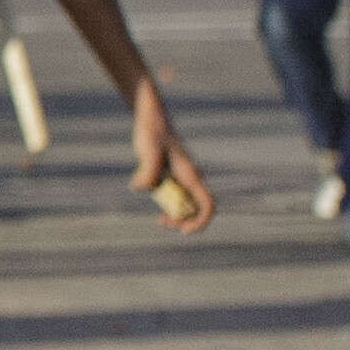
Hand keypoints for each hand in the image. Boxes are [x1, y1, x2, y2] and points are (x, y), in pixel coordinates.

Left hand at [132, 83, 213, 232]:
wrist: (150, 119)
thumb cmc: (152, 133)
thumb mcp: (149, 152)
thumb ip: (147, 172)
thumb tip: (142, 189)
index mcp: (191, 175)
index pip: (207, 204)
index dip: (200, 221)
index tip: (184, 230)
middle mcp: (190, 179)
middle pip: (196, 209)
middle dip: (183, 221)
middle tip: (163, 222)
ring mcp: (181, 178)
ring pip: (185, 205)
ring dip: (175, 215)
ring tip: (160, 219)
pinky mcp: (170, 176)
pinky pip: (174, 197)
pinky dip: (166, 204)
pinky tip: (152, 195)